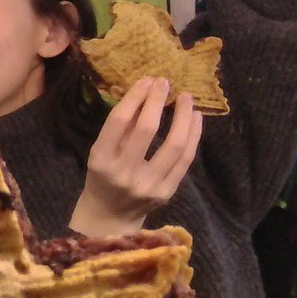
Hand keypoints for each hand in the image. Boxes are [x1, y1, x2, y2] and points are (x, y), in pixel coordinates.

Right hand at [68, 77, 202, 237]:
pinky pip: (185, 160)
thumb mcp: (100, 153)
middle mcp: (124, 173)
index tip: (147, 80)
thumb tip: (145, 93)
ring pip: (174, 145)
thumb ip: (120, 129)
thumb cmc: (102, 178)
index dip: (135, 97)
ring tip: (186, 98)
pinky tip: (195, 119)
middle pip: (146, 130)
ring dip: (183, 117)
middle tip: (165, 83)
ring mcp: (148, 185)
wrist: (110, 216)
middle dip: (157, 101)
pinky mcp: (167, 192)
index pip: (119, 121)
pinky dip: (193, 136)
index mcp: (101, 160)